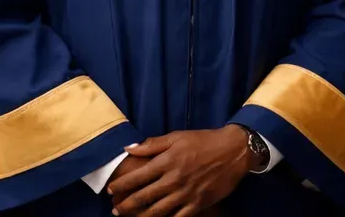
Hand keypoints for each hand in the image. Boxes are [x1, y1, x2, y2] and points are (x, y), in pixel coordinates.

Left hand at [108, 126, 249, 216]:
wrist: (233, 151)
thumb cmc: (204, 141)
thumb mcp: (177, 136)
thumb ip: (152, 144)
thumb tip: (129, 148)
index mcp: (167, 161)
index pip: (138, 176)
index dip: (121, 185)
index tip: (110, 189)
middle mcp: (174, 179)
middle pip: (144, 197)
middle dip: (126, 205)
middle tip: (115, 209)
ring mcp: (186, 194)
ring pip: (157, 211)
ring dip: (140, 216)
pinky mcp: (198, 204)